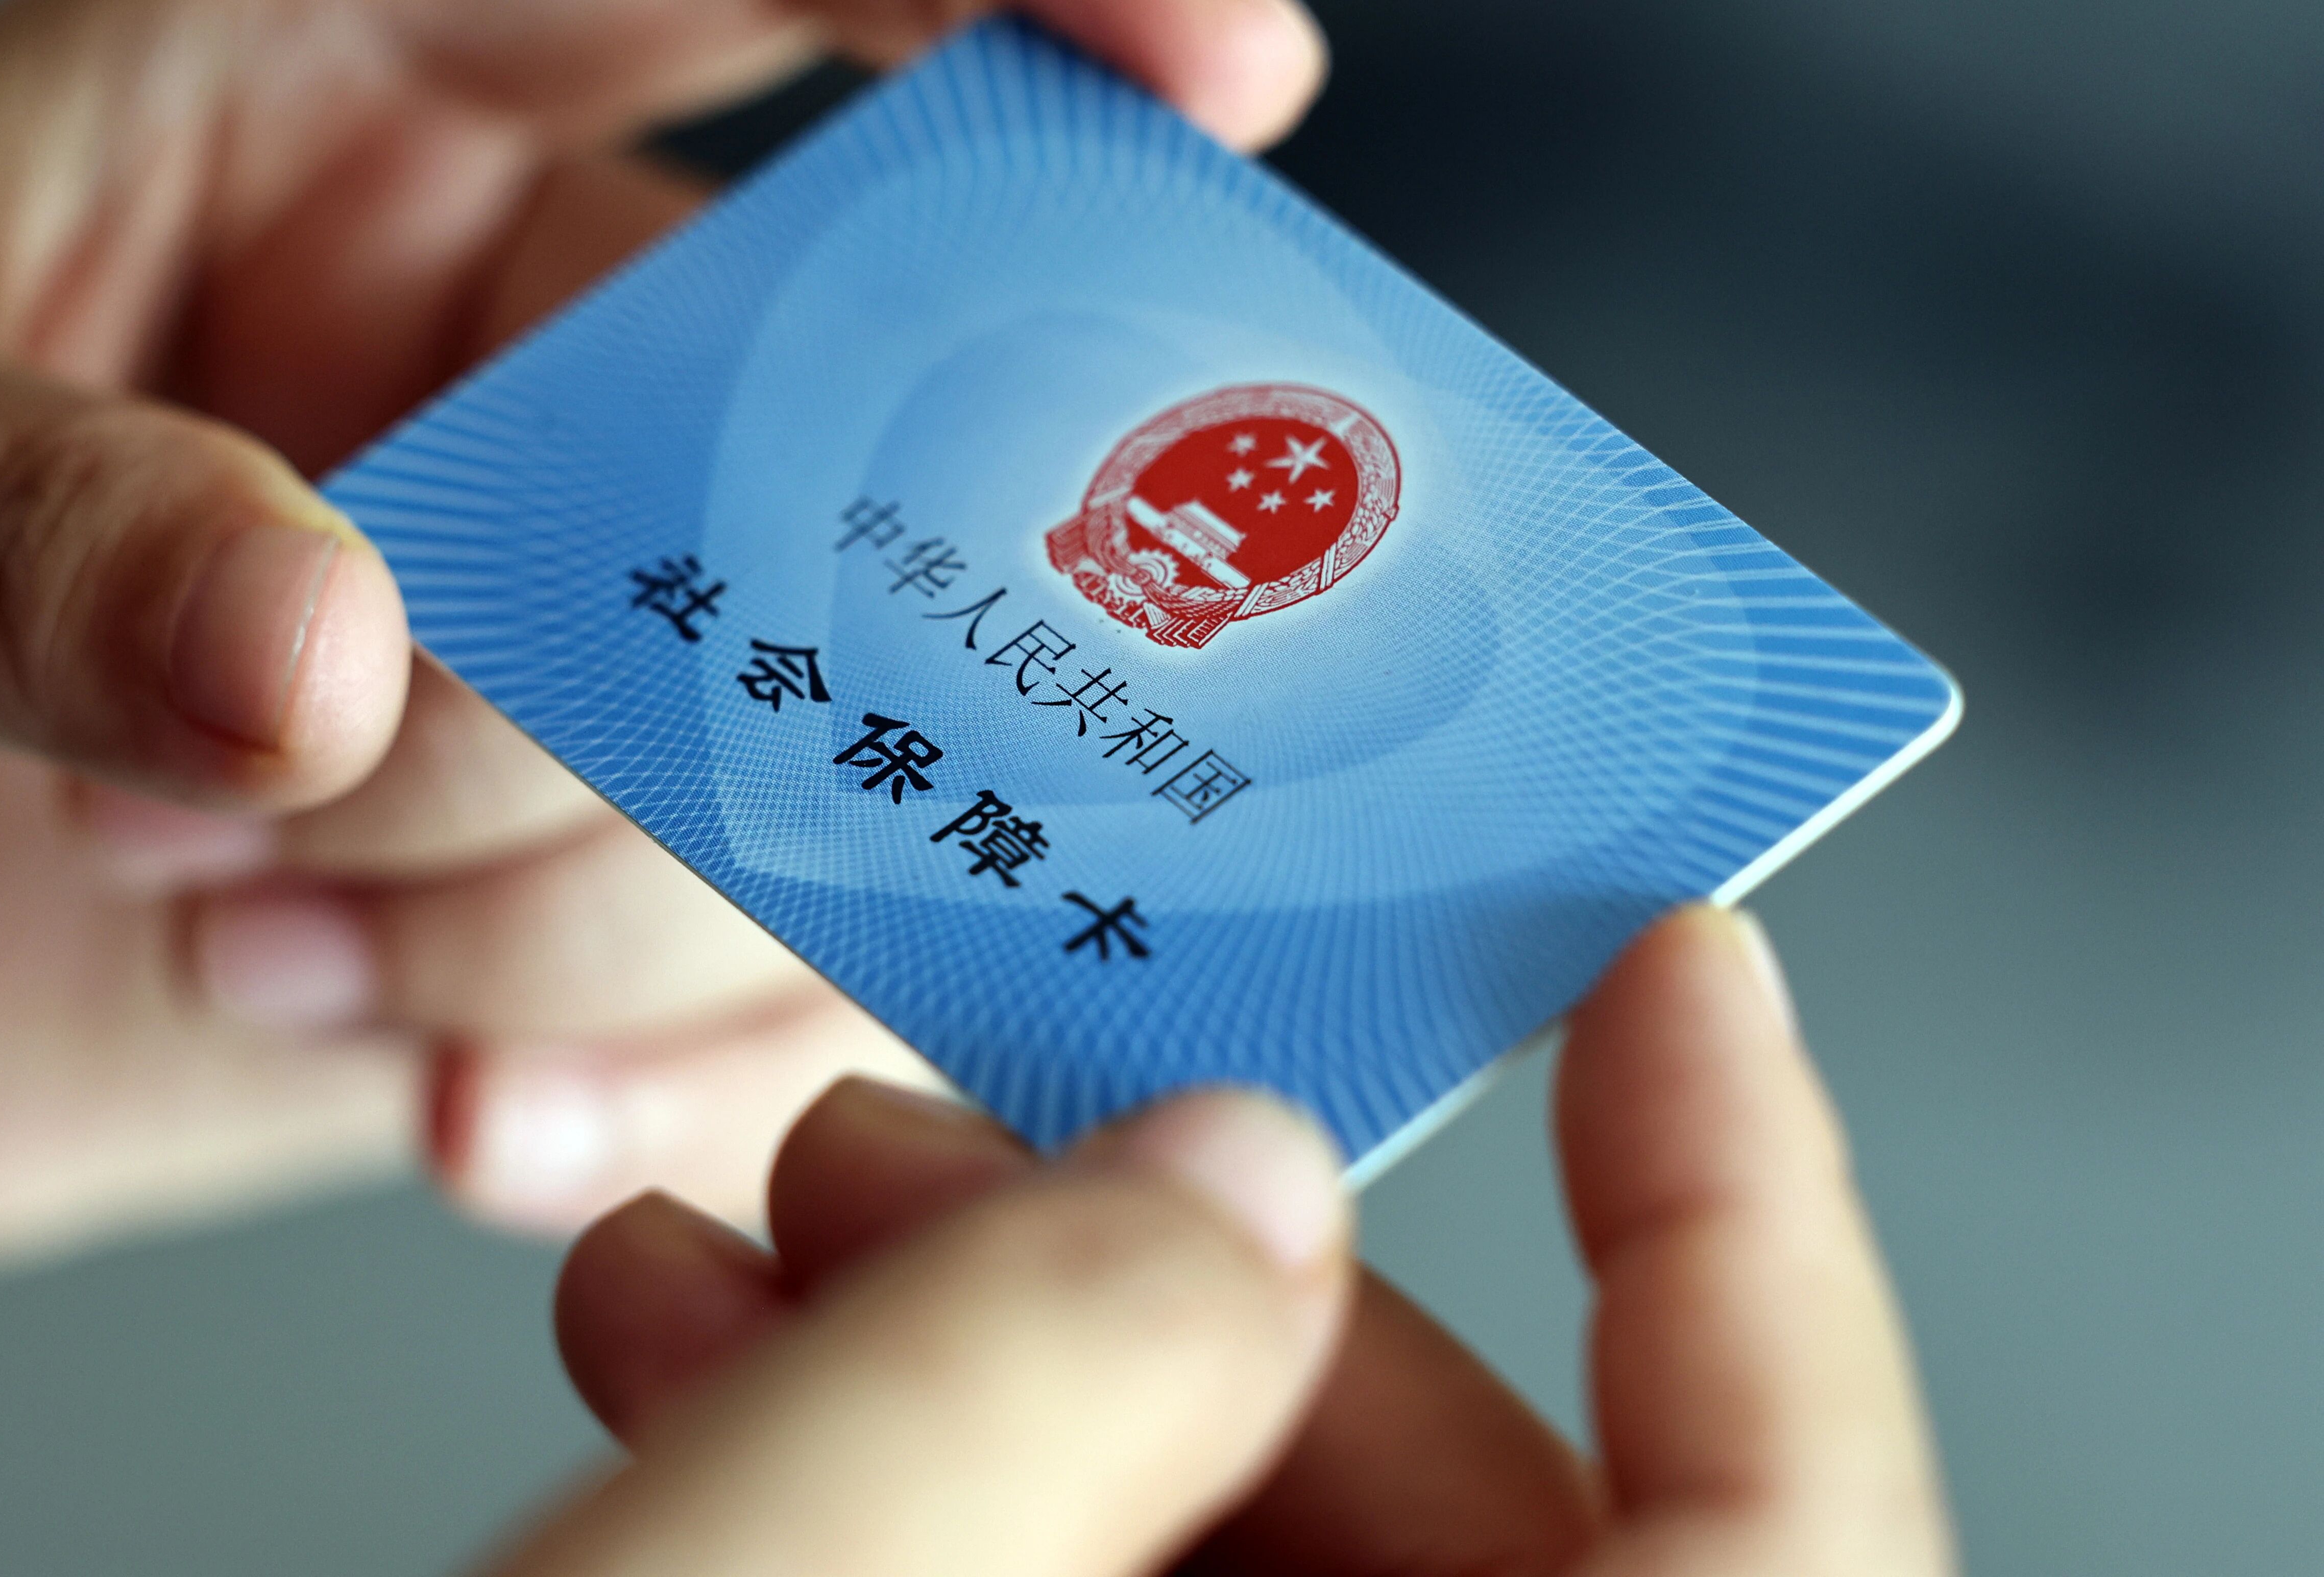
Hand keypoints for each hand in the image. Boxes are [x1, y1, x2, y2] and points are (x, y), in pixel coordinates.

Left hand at [0, 0, 1325, 1273]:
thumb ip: (20, 536)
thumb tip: (323, 643)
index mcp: (348, 110)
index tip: (1217, 69)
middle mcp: (516, 365)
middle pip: (823, 449)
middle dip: (663, 673)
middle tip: (390, 794)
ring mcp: (580, 641)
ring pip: (818, 758)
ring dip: (583, 920)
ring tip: (287, 950)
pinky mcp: (584, 886)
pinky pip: (765, 986)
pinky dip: (643, 1089)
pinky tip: (453, 1121)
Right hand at [484, 907, 1954, 1576]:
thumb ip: (1023, 1398)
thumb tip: (1221, 1190)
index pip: (1785, 1537)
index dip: (1752, 1220)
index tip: (1672, 954)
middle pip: (1428, 1506)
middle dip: (1152, 1251)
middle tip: (898, 1114)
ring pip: (1196, 1544)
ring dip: (965, 1353)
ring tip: (732, 1220)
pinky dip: (899, 1480)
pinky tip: (685, 1360)